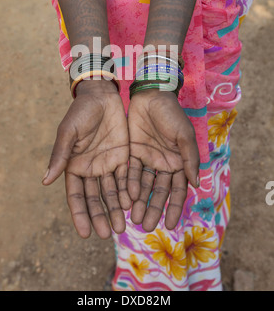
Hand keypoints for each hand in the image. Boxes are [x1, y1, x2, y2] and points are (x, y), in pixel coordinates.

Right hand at [42, 79, 130, 238]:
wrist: (102, 96)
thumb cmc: (80, 113)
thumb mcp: (68, 133)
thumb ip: (60, 157)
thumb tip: (45, 182)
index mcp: (74, 166)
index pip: (76, 196)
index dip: (80, 215)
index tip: (84, 234)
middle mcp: (91, 170)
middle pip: (95, 199)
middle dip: (100, 216)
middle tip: (107, 234)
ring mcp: (108, 165)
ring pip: (112, 193)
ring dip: (115, 210)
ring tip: (121, 227)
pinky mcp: (124, 157)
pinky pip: (126, 178)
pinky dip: (128, 192)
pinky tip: (131, 204)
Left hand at [127, 89, 199, 231]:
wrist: (151, 95)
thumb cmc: (172, 114)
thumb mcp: (184, 136)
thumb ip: (190, 159)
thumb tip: (197, 185)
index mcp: (178, 163)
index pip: (177, 191)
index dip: (175, 208)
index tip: (170, 225)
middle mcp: (162, 165)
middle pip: (158, 192)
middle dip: (153, 209)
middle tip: (146, 226)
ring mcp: (146, 160)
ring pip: (142, 186)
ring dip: (139, 202)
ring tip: (133, 218)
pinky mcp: (131, 153)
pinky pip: (129, 172)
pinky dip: (128, 185)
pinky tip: (125, 198)